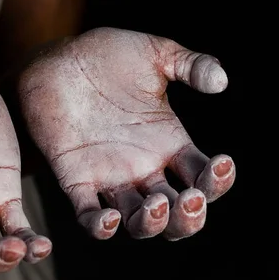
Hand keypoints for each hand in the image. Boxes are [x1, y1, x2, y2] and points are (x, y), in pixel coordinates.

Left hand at [18, 28, 235, 240]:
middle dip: (189, 216)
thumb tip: (222, 81)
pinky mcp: (76, 179)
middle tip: (191, 198)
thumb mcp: (154, 53)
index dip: (218, 179)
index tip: (222, 161)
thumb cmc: (106, 55)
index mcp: (169, 143)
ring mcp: (111, 177)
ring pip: (138, 221)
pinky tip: (109, 218)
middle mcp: (144, 167)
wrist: (57, 59)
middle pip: (176, 212)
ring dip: (152, 223)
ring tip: (158, 204)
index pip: (203, 176)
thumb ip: (189, 64)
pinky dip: (99, 226)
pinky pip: (88, 215)